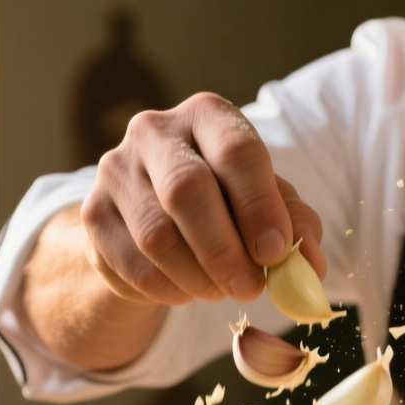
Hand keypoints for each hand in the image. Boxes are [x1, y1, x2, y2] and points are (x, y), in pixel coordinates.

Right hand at [80, 92, 325, 306]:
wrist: (154, 221)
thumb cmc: (225, 205)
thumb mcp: (268, 207)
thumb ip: (295, 228)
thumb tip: (309, 266)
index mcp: (208, 115)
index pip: (237, 151)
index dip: (260, 205)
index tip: (275, 253)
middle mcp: (155, 130)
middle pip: (187, 189)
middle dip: (225, 248)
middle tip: (250, 287)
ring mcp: (116, 169)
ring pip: (158, 235)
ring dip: (199, 275)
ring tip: (221, 289)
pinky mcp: (94, 213)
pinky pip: (135, 265)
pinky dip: (170, 289)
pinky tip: (188, 289)